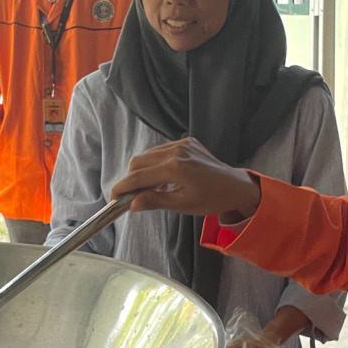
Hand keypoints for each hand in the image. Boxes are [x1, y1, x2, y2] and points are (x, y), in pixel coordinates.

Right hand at [109, 138, 261, 221]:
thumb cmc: (212, 199)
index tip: (113, 199)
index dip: (121, 188)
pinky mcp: (187, 142)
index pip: (137, 177)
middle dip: (130, 179)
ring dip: (143, 171)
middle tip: (132, 196)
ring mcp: (182, 144)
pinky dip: (155, 164)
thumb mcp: (182, 205)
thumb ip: (154, 201)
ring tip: (150, 189)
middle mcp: (176, 151)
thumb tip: (131, 204)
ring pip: (148, 155)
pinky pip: (161, 150)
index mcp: (175, 168)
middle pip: (138, 162)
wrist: (235, 186)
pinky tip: (162, 178)